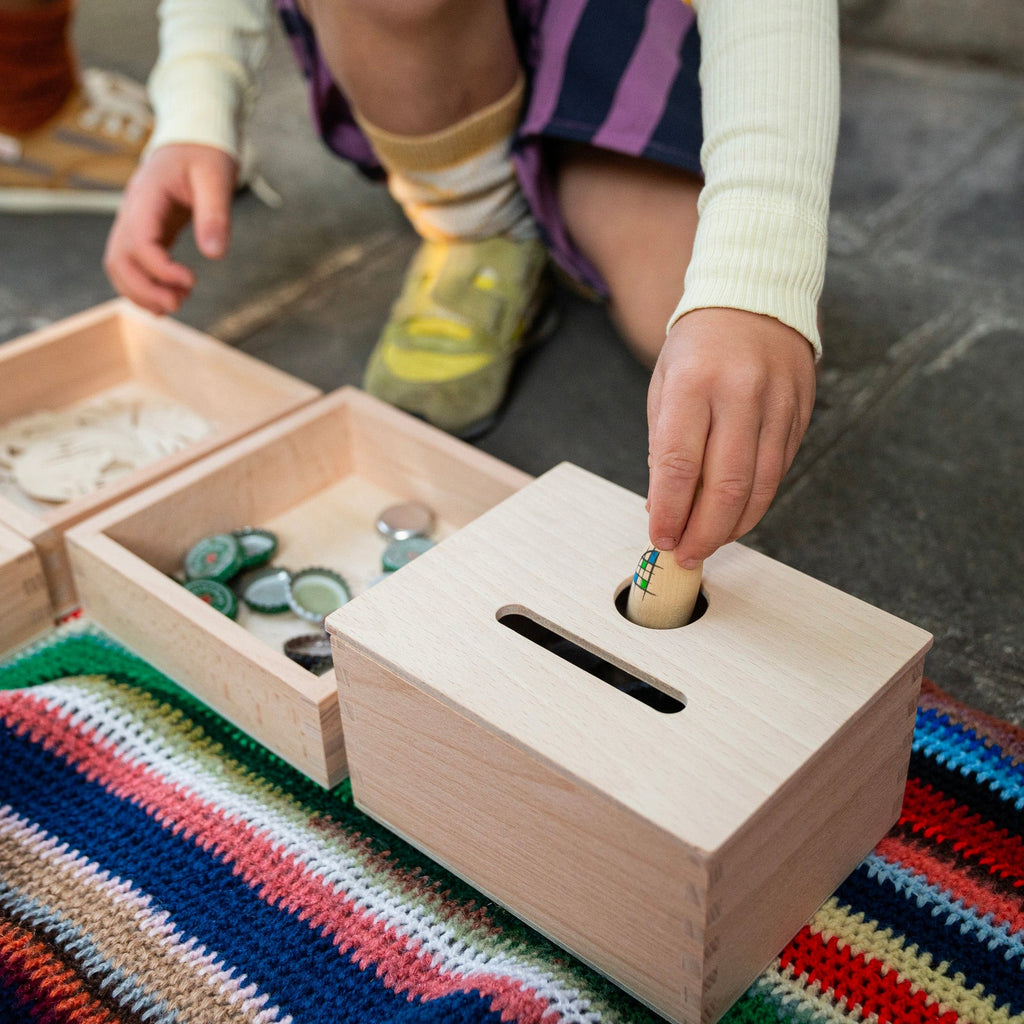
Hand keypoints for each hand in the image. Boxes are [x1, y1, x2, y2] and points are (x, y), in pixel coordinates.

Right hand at [104, 143, 237, 314]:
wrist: (192, 140)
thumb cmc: (204, 154)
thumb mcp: (216, 177)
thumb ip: (215, 215)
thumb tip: (215, 255)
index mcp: (146, 195)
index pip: (139, 240)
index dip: (160, 268)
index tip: (191, 281)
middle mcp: (132, 211)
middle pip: (119, 259)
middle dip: (144, 288)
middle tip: (179, 304)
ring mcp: (134, 222)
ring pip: (119, 266)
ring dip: (141, 292)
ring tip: (176, 304)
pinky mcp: (145, 233)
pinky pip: (132, 264)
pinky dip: (144, 286)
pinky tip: (170, 298)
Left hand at [646, 308, 815, 566]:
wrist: (753, 297)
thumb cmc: (698, 346)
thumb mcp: (664, 384)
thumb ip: (663, 445)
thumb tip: (663, 507)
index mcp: (693, 383)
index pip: (677, 464)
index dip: (669, 511)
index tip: (660, 539)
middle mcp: (739, 393)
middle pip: (725, 485)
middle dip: (703, 532)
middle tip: (686, 554)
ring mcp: (777, 403)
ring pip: (760, 486)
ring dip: (733, 526)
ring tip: (709, 543)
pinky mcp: (801, 413)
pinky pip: (779, 472)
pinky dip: (756, 503)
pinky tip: (736, 516)